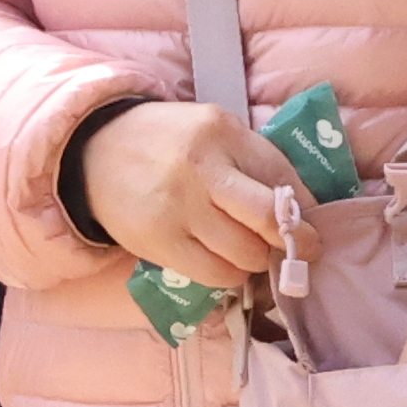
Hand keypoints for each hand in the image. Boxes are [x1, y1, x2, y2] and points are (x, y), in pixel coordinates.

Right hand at [80, 96, 296, 291]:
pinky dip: (231, 275)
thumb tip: (304, 206)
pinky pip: (215, 273)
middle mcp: (202, 167)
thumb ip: (252, 159)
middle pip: (268, 217)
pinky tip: (225, 262)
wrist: (93, 152)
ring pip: (245, 252)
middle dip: (296, 240)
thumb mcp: (211, 131)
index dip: (307, 206)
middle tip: (304, 251)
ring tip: (251, 252)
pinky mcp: (159, 240)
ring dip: (258, 259)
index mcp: (222, 132)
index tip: (313, 223)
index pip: (281, 175)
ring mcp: (178, 207)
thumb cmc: (167, 143)